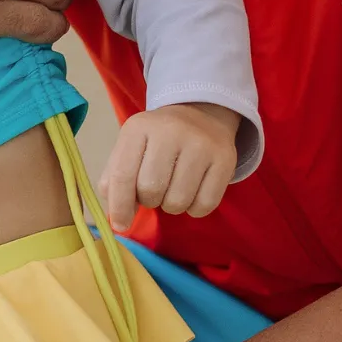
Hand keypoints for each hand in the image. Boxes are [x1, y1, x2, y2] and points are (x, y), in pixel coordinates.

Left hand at [97, 100, 242, 226]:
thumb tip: (118, 217)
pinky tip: (192, 193)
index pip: (121, 175)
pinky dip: (194, 209)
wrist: (201, 115)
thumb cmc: (157, 140)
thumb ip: (116, 179)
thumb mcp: (131, 148)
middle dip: (149, 201)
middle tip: (154, 192)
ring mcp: (201, 144)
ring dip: (171, 206)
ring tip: (173, 190)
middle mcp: (170, 131)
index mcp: (138, 127)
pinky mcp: (225, 159)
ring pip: (178, 201)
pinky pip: (205, 204)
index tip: (120, 225)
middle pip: (151, 190)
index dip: (119, 207)